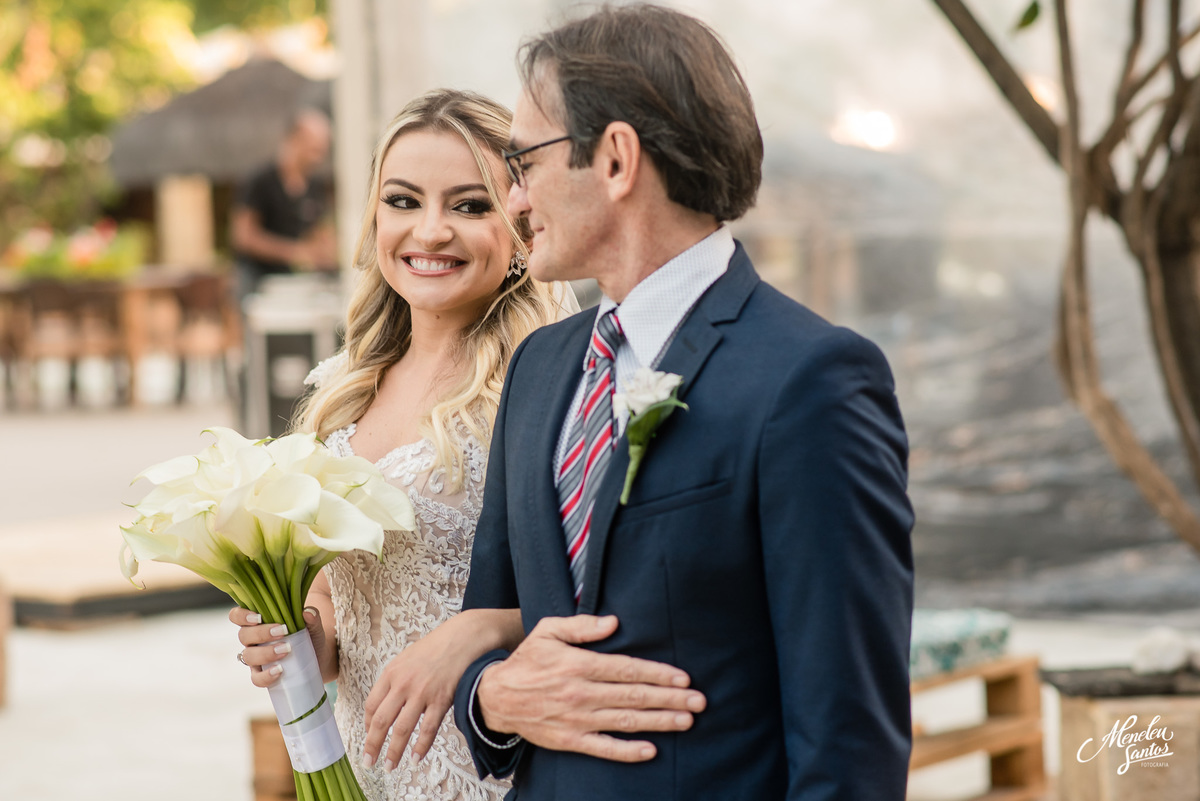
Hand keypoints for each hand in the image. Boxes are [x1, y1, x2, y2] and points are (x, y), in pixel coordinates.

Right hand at [230, 607, 327, 687]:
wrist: (320, 658)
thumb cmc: (310, 636)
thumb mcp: (313, 625)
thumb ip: (312, 617)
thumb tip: (307, 612)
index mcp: (259, 623)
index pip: (237, 616)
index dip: (241, 615)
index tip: (258, 617)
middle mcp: (253, 640)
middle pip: (243, 635)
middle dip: (261, 633)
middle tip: (283, 631)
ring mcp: (256, 659)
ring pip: (248, 656)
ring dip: (265, 653)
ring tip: (286, 650)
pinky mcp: (263, 675)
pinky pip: (257, 678)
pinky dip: (266, 675)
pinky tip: (279, 670)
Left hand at [361, 609, 517, 769]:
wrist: (464, 637)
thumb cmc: (437, 647)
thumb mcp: (407, 658)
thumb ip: (395, 679)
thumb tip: (386, 702)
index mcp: (392, 672)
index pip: (371, 705)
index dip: (367, 725)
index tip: (369, 737)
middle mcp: (403, 684)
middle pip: (381, 721)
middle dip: (372, 745)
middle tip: (369, 761)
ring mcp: (422, 693)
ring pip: (402, 729)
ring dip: (393, 752)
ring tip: (390, 766)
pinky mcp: (441, 699)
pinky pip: (428, 729)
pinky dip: (420, 746)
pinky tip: (415, 758)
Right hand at [476, 615, 705, 761]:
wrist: (495, 697)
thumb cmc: (527, 660)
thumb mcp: (549, 630)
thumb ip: (582, 626)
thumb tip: (614, 622)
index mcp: (579, 664)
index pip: (627, 669)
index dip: (657, 674)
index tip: (683, 678)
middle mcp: (581, 693)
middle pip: (633, 696)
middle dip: (669, 699)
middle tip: (699, 702)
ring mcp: (577, 719)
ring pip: (625, 721)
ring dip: (659, 722)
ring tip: (686, 721)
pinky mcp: (570, 740)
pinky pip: (604, 747)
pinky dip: (627, 751)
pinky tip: (651, 750)